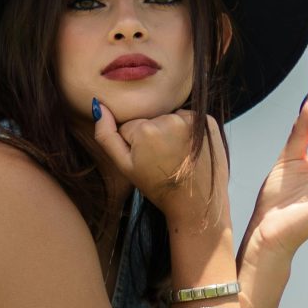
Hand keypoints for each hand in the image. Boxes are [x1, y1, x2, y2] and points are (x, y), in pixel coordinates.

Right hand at [92, 102, 230, 236]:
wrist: (195, 203)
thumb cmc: (157, 186)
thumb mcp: (125, 166)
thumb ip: (106, 135)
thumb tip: (98, 105)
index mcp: (144, 129)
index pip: (130, 126)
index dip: (135, 144)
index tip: (146, 160)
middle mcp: (169, 119)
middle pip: (151, 119)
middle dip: (153, 135)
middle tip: (162, 159)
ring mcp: (191, 119)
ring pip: (169, 117)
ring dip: (171, 131)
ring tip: (176, 155)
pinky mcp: (208, 121)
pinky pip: (189, 118)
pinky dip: (188, 130)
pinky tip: (189, 149)